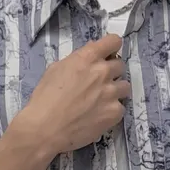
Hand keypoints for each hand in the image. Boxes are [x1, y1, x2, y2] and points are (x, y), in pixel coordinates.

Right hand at [17, 32, 131, 157]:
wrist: (46, 128)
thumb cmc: (45, 98)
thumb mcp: (56, 69)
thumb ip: (76, 61)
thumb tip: (88, 59)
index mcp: (88, 57)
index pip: (114, 41)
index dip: (111, 47)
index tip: (108, 54)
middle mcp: (103, 72)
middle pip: (120, 65)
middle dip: (111, 71)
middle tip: (100, 82)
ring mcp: (111, 93)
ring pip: (125, 86)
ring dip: (116, 91)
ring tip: (102, 100)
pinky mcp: (114, 113)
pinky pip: (121, 107)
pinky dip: (112, 111)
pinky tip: (99, 116)